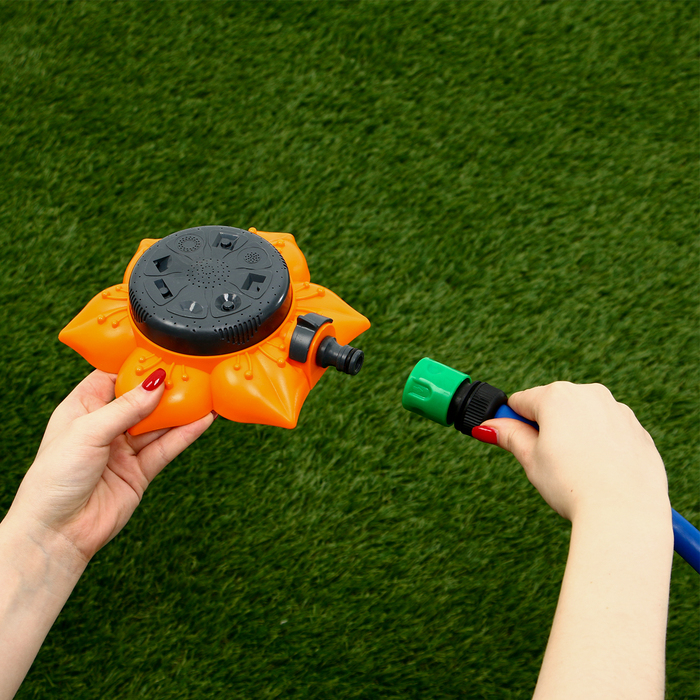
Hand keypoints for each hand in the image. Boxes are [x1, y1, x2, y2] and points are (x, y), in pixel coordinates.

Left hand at [7, 369, 214, 563]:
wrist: (58, 533)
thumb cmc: (55, 479)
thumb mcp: (87, 432)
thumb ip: (125, 407)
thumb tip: (156, 383)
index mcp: (82, 408)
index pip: (113, 377)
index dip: (136, 366)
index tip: (162, 352)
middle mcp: (105, 426)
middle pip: (141, 399)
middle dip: (164, 386)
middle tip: (191, 370)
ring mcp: (124, 449)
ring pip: (158, 423)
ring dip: (180, 410)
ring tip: (205, 392)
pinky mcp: (140, 470)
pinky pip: (167, 447)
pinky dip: (186, 434)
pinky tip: (203, 420)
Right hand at [479, 382, 670, 522]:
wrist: (624, 512)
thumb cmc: (573, 484)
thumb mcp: (530, 459)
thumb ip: (509, 436)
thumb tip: (487, 426)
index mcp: (557, 396)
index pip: (521, 402)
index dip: (513, 423)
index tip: (516, 444)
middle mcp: (589, 393)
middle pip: (554, 406)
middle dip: (546, 429)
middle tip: (548, 463)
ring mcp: (617, 410)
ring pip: (583, 418)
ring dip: (574, 436)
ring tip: (576, 471)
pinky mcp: (638, 430)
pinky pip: (609, 432)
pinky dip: (600, 446)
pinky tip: (599, 472)